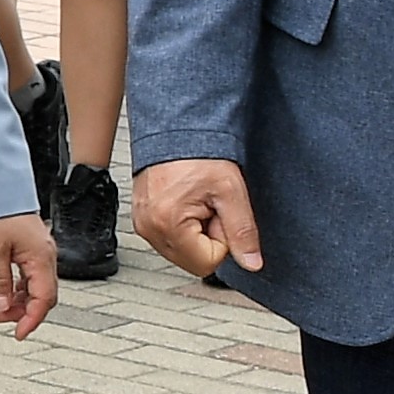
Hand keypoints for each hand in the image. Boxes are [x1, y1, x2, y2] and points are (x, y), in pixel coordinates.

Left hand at [0, 215, 57, 337]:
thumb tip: (2, 308)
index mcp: (41, 259)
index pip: (44, 299)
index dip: (32, 320)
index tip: (18, 334)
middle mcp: (46, 259)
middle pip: (44, 298)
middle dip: (24, 314)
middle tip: (0, 320)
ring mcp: (41, 256)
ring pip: (37, 290)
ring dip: (20, 303)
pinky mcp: (33, 253)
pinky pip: (31, 280)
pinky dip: (19, 292)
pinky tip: (5, 295)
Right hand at [134, 157, 260, 280]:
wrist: (177, 131)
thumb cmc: (199, 154)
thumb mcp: (231, 192)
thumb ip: (243, 232)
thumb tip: (252, 263)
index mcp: (167, 224)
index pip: (207, 263)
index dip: (222, 240)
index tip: (218, 213)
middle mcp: (149, 228)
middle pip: (192, 261)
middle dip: (207, 238)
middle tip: (208, 207)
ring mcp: (142, 224)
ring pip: (182, 251)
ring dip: (195, 232)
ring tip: (196, 202)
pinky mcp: (141, 219)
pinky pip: (169, 239)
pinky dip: (182, 225)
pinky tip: (185, 202)